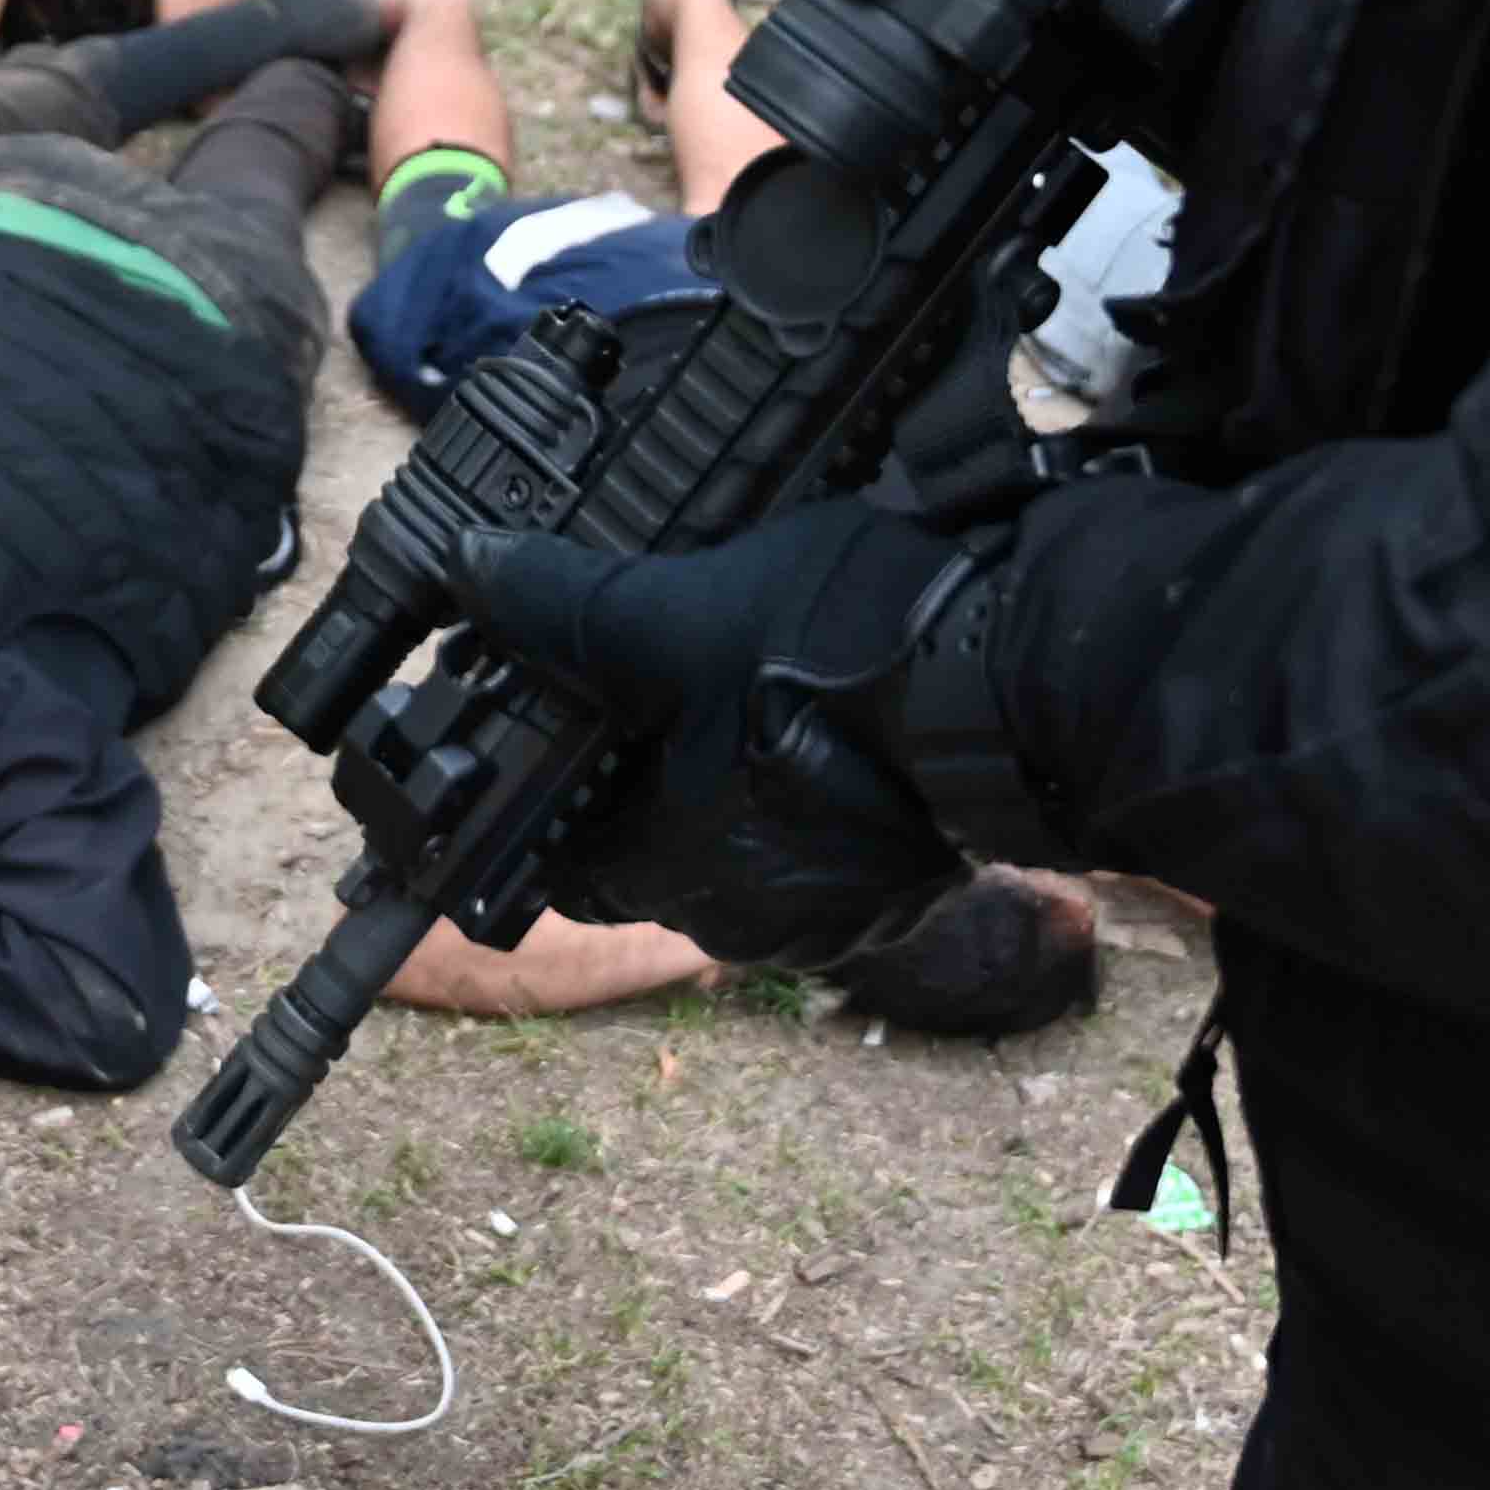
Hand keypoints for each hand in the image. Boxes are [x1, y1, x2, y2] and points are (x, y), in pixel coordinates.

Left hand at [456, 499, 982, 969]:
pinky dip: (812, 798)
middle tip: (657, 685)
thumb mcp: (677, 611)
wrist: (1017, 682)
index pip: (558, 863)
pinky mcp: (903, 892)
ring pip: (743, 855)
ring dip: (734, 789)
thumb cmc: (841, 659)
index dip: (545, 798)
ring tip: (746, 690)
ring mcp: (832, 916)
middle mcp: (742, 919)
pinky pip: (826, 854)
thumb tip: (472, 570)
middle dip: (646, 781)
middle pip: (652, 857)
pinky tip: (824, 724)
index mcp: (667, 871)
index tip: (554, 735)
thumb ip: (565, 605)